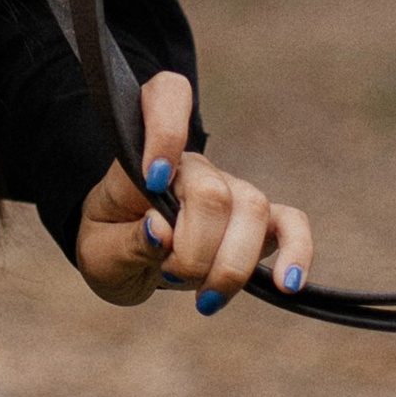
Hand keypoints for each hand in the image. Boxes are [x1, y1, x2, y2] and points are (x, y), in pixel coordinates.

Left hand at [75, 70, 311, 311]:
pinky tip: (285, 285)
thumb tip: (162, 231)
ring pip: (253, 209)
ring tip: (203, 298)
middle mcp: (193, 166)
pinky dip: (295, 252)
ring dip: (230, 265)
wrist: (127, 263)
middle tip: (170, 274)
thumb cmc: (109, 247)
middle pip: (212, 190)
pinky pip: (291, 225)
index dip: (167, 129)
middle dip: (195, 249)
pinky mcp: (258, 224)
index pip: (164, 98)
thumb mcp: (100, 253)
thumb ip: (128, 242)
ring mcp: (230, 191)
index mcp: (145, 156)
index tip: (154, 180)